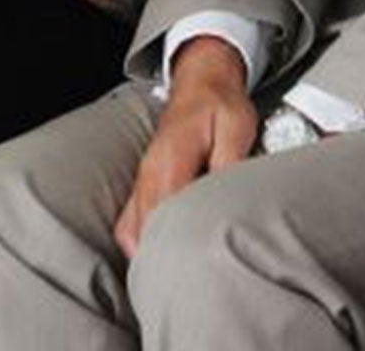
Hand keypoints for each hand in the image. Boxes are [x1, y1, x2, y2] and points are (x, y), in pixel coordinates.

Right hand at [114, 37, 255, 257]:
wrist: (201, 81)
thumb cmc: (220, 104)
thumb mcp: (236, 127)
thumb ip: (229, 163)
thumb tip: (224, 199)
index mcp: (171, 161)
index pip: (163, 214)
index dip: (171, 247)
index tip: (187, 269)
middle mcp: (150, 174)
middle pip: (141, 231)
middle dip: (157, 260)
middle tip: (181, 284)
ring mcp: (143, 179)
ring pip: (131, 230)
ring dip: (146, 254)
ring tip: (169, 277)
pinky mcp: (145, 182)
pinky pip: (129, 222)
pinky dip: (138, 243)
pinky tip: (155, 257)